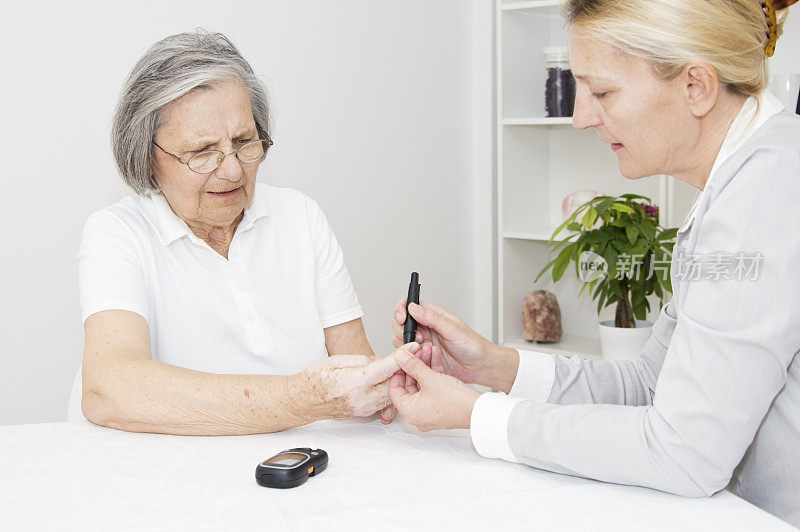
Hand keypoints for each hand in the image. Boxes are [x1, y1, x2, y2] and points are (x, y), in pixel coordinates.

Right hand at [297, 343, 418, 419]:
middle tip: (408, 356)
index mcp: (354, 382)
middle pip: (394, 383)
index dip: (402, 356)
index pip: (385, 368)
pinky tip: (385, 380)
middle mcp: (361, 398)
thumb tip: (380, 362)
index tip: (414, 347)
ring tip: (397, 367)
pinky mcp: (365, 413)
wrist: (304, 400)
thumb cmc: (315, 379)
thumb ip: (362, 360)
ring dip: (396, 381)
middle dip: (402, 369)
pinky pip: (383, 401)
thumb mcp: (336, 360)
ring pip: (391, 394)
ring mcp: (364, 408)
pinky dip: (388, 389)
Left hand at [389, 345, 480, 430]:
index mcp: (409, 411)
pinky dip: (433, 375)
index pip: (394, 389)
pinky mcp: (439, 408)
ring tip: (428, 350)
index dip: (397, 370)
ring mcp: (428, 412)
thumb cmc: (455, 401)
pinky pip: (431, 389)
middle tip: (417, 351)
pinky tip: (436, 358)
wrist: (477, 410)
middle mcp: (417, 415)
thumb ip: (412, 366)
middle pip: (409, 386)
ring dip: (425, 367)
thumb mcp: (430, 378)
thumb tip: (400, 357)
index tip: (401, 359)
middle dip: (414, 365)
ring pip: (421, 385)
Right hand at [392, 299, 509, 387]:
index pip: (409, 305)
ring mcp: (422, 343)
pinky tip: (424, 358)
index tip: (402, 317)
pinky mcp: (422, 358)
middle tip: (418, 337)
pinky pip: (408, 356)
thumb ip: (432, 318)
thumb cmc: (472, 345)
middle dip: (402, 330)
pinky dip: (411, 357)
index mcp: (432, 316)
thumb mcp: (453, 329)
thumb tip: (414, 307)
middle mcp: (425, 328)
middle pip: (400, 323)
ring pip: (400, 340)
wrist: (479, 367)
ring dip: (407, 344)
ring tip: (424, 348)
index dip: (401, 309)